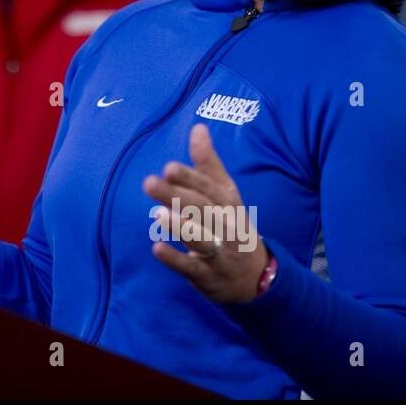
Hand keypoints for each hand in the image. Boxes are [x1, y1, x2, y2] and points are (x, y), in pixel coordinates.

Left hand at [142, 123, 268, 303]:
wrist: (256, 278)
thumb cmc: (232, 226)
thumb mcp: (225, 194)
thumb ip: (208, 163)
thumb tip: (198, 127)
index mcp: (228, 204)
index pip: (209, 190)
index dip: (190, 179)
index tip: (168, 168)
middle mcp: (226, 227)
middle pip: (202, 210)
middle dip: (177, 197)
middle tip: (149, 183)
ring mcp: (219, 253)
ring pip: (201, 240)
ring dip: (181, 227)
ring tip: (158, 215)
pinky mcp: (208, 276)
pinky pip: (192, 269)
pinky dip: (176, 261)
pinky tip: (157, 249)